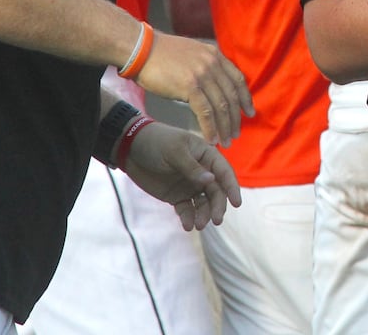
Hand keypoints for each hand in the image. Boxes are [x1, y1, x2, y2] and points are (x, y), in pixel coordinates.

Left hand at [120, 119, 241, 230]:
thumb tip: (211, 181)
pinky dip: (188, 218)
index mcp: (206, 155)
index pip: (224, 172)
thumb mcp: (174, 151)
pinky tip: (187, 225)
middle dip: (217, 206)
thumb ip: (191, 167)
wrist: (130, 148)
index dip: (232, 187)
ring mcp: (190, 185)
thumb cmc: (156, 142)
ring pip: (203, 203)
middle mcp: (202, 171)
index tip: (237, 203)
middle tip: (216, 220)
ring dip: (203, 215)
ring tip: (198, 225)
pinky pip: (187, 209)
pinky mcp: (176, 196)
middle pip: (216, 192)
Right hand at [134, 33, 253, 146]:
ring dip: (224, 127)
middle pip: (231, 95)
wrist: (140, 49)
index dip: (245, 98)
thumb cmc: (159, 54)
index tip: (249, 112)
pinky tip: (211, 139)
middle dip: (235, 118)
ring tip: (225, 141)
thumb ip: (204, 67)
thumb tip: (210, 87)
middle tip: (235, 134)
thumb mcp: (191, 54)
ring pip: (221, 106)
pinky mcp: (190, 86)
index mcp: (214, 55)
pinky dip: (210, 128)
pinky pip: (206, 112)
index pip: (237, 79)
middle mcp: (212, 63)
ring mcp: (202, 74)